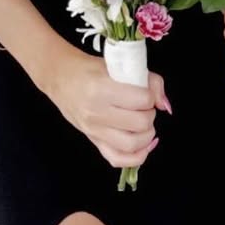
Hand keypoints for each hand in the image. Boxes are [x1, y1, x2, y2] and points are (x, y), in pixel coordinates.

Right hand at [43, 46, 170, 170]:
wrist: (60, 78)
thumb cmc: (88, 69)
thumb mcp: (116, 65)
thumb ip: (147, 80)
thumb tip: (164, 104)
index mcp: (102, 89)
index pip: (142, 100)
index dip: (151, 96)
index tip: (147, 92)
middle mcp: (97, 113)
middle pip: (140, 123)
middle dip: (150, 115)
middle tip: (145, 106)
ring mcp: (94, 130)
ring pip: (132, 144)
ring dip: (147, 135)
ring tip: (143, 123)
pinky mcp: (93, 141)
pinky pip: (117, 159)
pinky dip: (136, 157)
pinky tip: (143, 145)